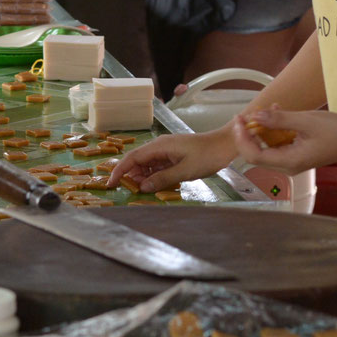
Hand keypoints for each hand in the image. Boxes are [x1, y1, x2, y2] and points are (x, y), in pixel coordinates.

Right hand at [106, 130, 234, 192]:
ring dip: (143, 177)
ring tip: (143, 191)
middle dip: (131, 176)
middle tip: (130, 192)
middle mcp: (159, 146)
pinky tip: (156, 185)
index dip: (119, 171)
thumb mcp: (185, 170)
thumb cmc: (207, 155)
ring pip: (147, 165)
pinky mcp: (173, 155)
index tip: (111, 184)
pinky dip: (154, 176)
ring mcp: (166, 150)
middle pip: (137, 161)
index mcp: (159, 146)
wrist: (225, 145)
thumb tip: (143, 187)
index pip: (132, 158)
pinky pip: (157, 166)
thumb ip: (163, 179)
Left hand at [229, 107, 336, 172]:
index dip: (241, 138)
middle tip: (246, 114)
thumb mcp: (305, 121)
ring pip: (267, 147)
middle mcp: (288, 166)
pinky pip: (279, 144)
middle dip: (248, 134)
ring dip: (262, 129)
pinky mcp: (298, 155)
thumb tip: (254, 116)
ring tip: (268, 109)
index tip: (239, 119)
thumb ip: (279, 120)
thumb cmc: (336, 130)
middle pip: (257, 154)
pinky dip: (274, 130)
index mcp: (289, 162)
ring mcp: (293, 162)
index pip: (254, 155)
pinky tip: (278, 112)